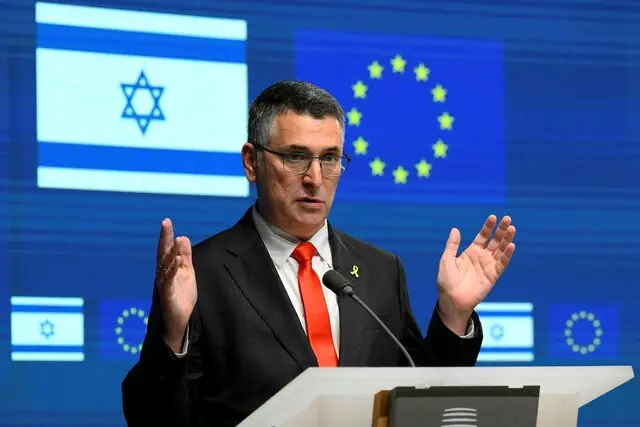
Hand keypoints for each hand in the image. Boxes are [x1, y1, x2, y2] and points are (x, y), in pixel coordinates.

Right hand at [155, 218, 196, 352]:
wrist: (180, 320)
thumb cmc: (182, 296)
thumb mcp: (188, 272)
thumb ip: (186, 256)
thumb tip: (183, 237)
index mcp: (169, 267)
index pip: (167, 248)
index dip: (167, 235)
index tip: (166, 221)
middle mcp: (163, 273)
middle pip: (163, 253)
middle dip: (164, 238)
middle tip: (165, 223)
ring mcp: (164, 283)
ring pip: (166, 265)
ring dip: (171, 252)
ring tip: (177, 240)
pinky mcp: (168, 294)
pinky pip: (169, 280)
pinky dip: (173, 270)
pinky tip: (177, 261)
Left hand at [436, 215, 515, 332]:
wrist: (451, 300)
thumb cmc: (447, 281)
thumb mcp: (446, 260)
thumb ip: (452, 245)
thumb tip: (455, 229)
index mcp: (471, 252)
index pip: (482, 236)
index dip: (488, 227)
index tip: (493, 217)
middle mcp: (481, 257)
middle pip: (494, 241)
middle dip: (501, 230)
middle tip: (508, 219)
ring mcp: (488, 266)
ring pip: (501, 250)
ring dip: (507, 240)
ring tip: (512, 228)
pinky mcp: (493, 276)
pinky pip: (502, 264)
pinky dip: (507, 255)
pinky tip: (511, 245)